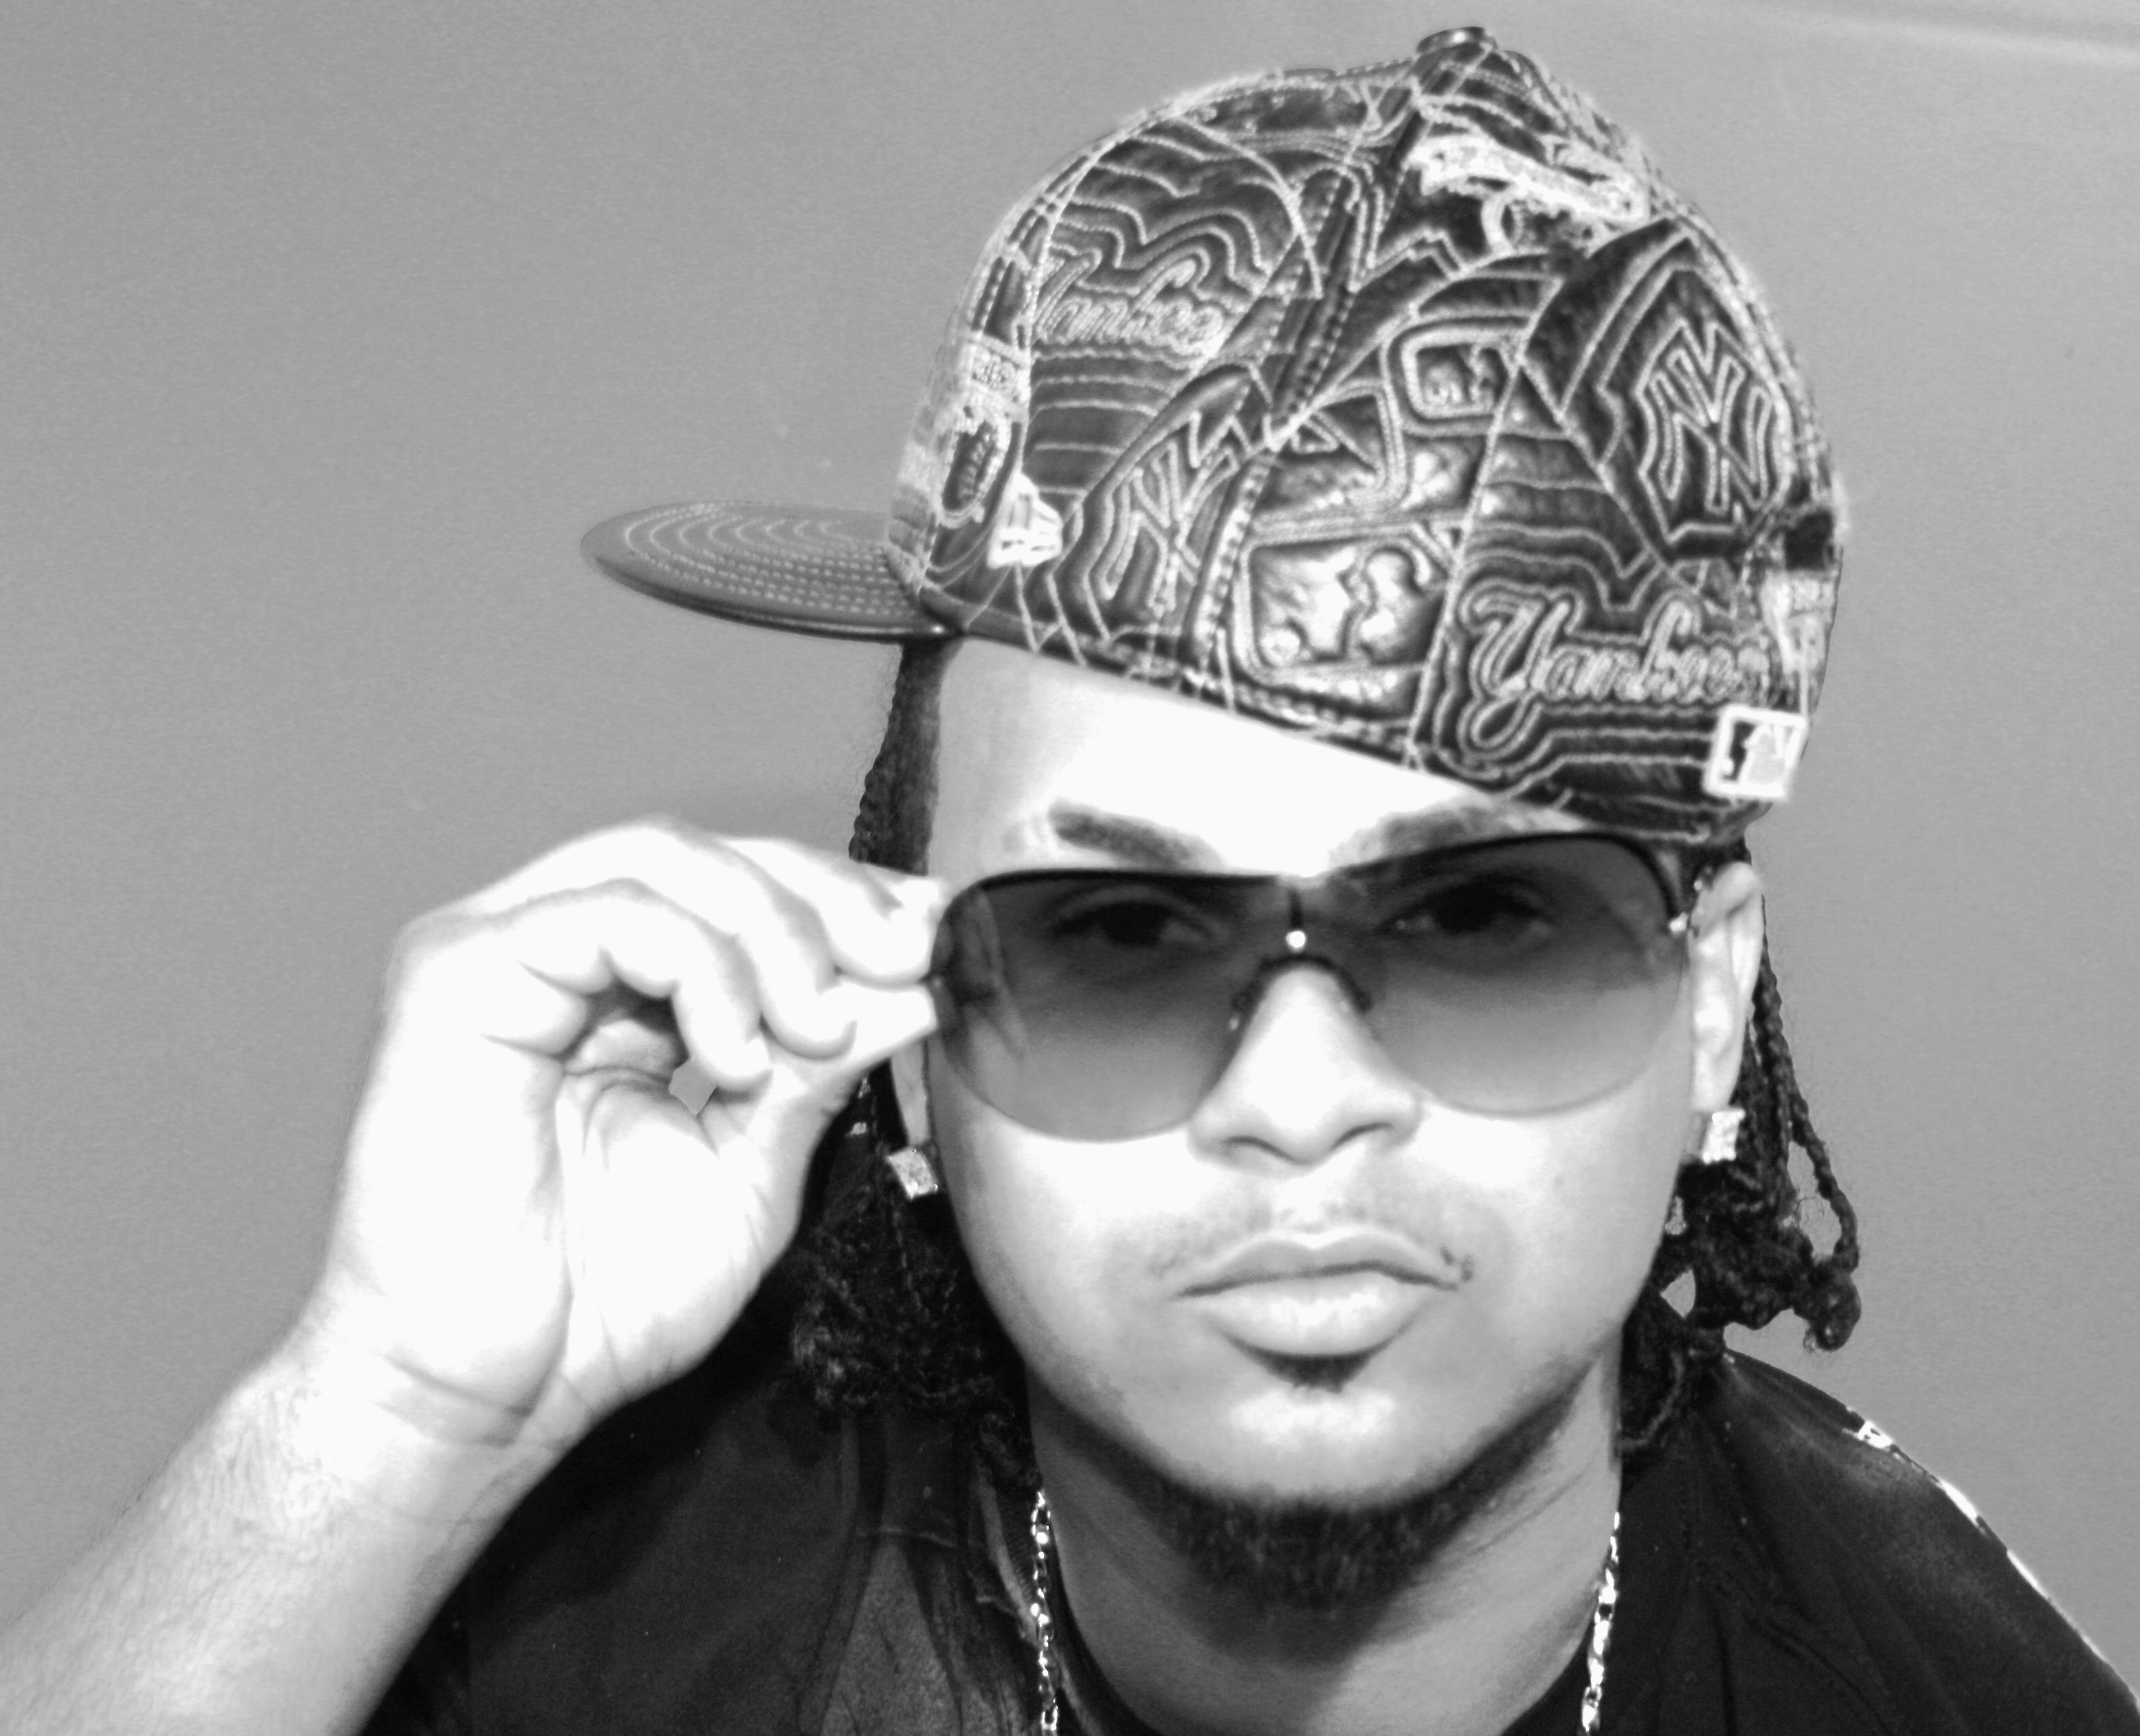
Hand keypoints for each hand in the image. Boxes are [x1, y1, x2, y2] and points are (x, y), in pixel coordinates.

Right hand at [287, 820, 942, 1466]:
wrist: (481, 1399)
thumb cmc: (596, 1304)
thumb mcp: (751, 1168)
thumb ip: (819, 1070)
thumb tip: (915, 985)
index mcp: (613, 993)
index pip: (734, 890)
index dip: (839, 900)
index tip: (934, 937)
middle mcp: (550, 951)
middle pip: (706, 854)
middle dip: (823, 898)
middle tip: (904, 955)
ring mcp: (496, 950)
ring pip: (660, 858)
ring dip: (772, 932)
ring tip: (817, 1029)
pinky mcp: (454, 973)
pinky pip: (607, 913)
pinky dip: (699, 967)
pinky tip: (737, 1057)